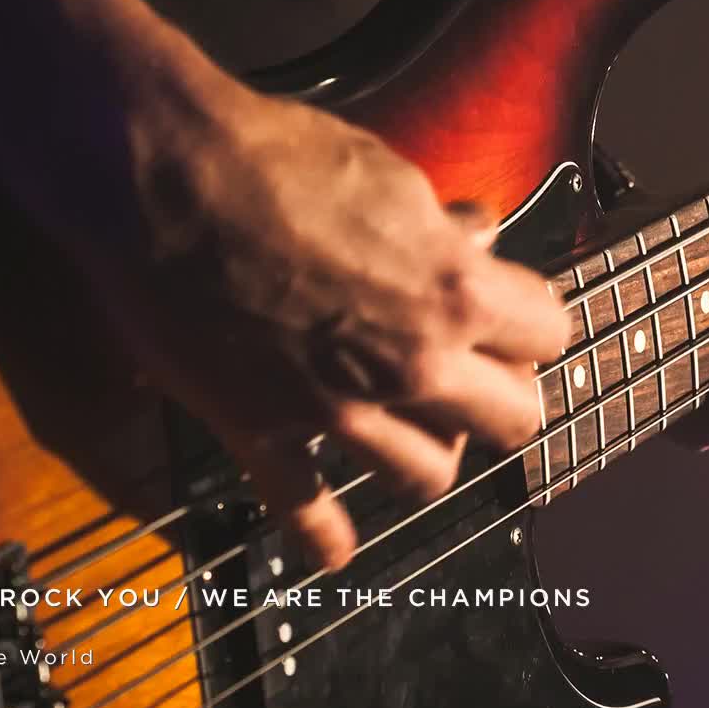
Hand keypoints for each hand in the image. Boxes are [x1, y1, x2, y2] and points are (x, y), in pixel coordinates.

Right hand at [49, 45, 568, 571]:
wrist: (160, 176)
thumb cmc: (275, 158)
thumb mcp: (386, 174)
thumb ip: (442, 224)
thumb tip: (481, 232)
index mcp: (454, 294)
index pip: (548, 333)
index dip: (530, 316)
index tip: (509, 307)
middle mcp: (411, 366)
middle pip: (513, 419)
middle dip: (502, 391)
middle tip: (477, 369)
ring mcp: (337, 410)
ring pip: (430, 476)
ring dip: (432, 450)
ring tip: (418, 426)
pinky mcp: (262, 432)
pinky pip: (305, 509)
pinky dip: (324, 536)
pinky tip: (337, 550)